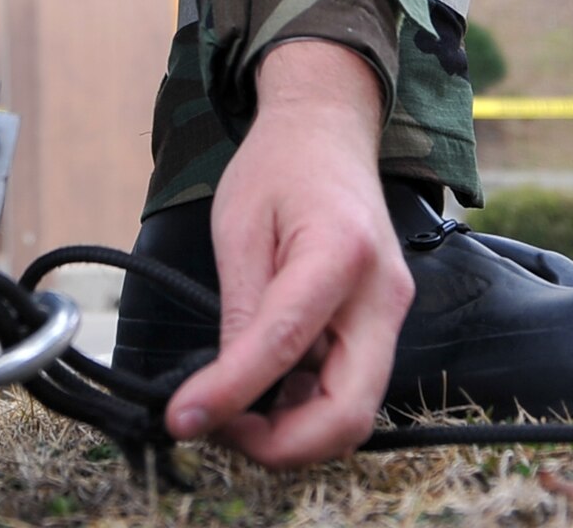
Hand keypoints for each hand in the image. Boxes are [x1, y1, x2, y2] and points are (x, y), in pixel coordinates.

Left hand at [166, 40, 412, 466]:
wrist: (328, 127)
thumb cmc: (280, 163)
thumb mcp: (239, 225)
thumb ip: (238, 308)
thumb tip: (222, 386)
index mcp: (339, 253)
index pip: (282, 346)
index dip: (229, 394)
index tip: (182, 417)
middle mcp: (380, 292)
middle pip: (348, 410)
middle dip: (283, 444)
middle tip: (221, 434)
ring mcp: (390, 310)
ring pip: (355, 410)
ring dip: (295, 430)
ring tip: (233, 412)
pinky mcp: (383, 320)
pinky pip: (352, 385)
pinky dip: (309, 405)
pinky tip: (265, 391)